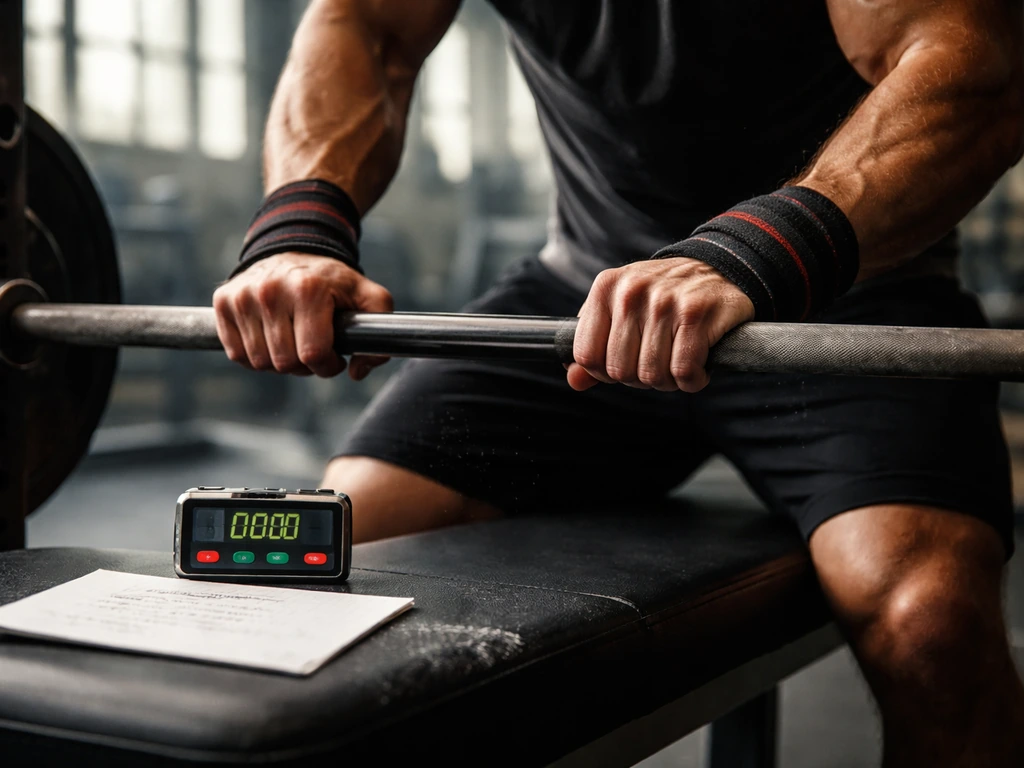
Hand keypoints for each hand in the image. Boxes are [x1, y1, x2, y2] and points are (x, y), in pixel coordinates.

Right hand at [213, 253, 392, 378]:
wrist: (293, 250)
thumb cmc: (332, 281)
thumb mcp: (367, 296)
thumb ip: (379, 332)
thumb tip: (358, 371)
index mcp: (307, 289)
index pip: (312, 354)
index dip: (327, 365)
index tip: (335, 357)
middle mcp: (270, 291)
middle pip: (284, 363)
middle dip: (304, 366)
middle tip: (314, 350)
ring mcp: (242, 296)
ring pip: (259, 363)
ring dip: (279, 363)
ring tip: (293, 343)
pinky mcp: (222, 301)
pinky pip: (236, 354)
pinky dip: (255, 357)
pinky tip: (271, 340)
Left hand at [568, 258, 754, 391]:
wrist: (718, 268)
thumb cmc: (663, 297)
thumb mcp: (621, 310)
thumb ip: (595, 346)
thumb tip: (574, 380)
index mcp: (606, 288)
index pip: (586, 355)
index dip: (606, 373)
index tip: (627, 364)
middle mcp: (631, 291)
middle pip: (620, 371)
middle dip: (641, 379)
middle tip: (659, 363)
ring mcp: (664, 301)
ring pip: (652, 375)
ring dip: (669, 381)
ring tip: (678, 362)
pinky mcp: (696, 313)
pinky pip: (683, 371)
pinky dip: (692, 381)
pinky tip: (699, 367)